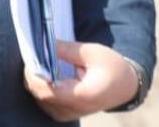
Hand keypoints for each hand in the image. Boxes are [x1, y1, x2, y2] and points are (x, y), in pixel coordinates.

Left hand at [23, 40, 138, 121]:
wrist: (126, 86)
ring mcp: (69, 114)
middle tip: (35, 54)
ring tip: (42, 62)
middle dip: (33, 74)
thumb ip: (65, 49)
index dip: (34, 74)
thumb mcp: (91, 52)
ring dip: (36, 80)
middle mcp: (74, 109)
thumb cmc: (112, 67)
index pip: (47, 90)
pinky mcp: (65, 114)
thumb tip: (42, 43)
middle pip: (40, 95)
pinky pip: (44, 102)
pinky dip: (41, 87)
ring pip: (39, 99)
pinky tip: (46, 74)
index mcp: (82, 95)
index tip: (32, 57)